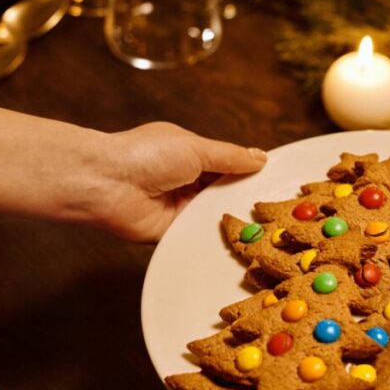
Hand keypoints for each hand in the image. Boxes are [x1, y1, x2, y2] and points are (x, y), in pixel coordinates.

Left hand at [0, 102, 266, 240]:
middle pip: (227, 192)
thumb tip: (262, 158)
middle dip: (248, 198)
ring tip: (270, 226)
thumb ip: (231, 157)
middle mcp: (189, 182)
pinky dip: (217, 236)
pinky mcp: (175, 232)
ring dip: (234, 217)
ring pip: (217, 214)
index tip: (281, 182)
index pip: (231, 165)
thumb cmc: (146, 155)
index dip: (253, 173)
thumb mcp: (196, 148)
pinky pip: (202, 234)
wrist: (107, 183)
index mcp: (193, 155)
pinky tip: (243, 241)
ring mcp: (182, 208)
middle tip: (283, 208)